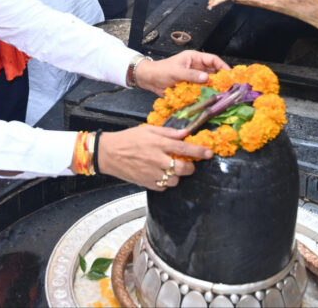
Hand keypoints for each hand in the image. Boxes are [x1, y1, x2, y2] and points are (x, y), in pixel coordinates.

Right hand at [97, 126, 211, 190]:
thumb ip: (167, 132)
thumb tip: (185, 133)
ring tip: (171, 168)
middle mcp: (156, 159)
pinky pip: (163, 187)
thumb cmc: (128, 139)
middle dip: (190, 167)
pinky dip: (165, 182)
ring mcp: (151, 173)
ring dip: (177, 175)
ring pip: (175, 180)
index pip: (183, 148)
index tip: (209, 153)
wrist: (108, 153)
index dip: (198, 151)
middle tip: (188, 163)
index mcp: (157, 143)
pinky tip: (160, 174)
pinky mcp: (146, 183)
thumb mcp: (147, 130)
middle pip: (183, 168)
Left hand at [134, 50, 230, 96]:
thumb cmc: (160, 71)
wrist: (149, 80)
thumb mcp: (176, 72)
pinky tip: (212, 98)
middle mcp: (196, 66)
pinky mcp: (191, 86)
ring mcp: (194, 77)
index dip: (222, 66)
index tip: (230, 75)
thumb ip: (191, 75)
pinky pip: (202, 89)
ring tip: (223, 94)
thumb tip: (206, 78)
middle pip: (213, 71)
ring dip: (215, 87)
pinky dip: (207, 93)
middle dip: (221, 78)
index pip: (213, 59)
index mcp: (193, 58)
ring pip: (209, 81)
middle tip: (229, 87)